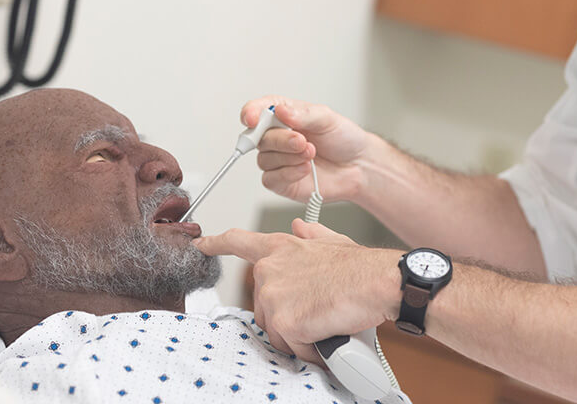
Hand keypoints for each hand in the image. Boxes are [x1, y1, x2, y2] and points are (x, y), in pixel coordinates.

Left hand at [195, 219, 398, 362]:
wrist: (376, 282)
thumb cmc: (360, 267)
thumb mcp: (332, 242)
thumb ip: (311, 236)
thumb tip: (300, 228)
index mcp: (280, 247)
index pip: (238, 242)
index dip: (216, 243)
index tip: (200, 244)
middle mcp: (269, 268)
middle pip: (263, 307)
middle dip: (287, 316)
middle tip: (316, 312)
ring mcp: (273, 295)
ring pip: (276, 330)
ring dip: (298, 334)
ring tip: (324, 320)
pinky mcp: (283, 320)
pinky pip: (291, 346)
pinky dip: (310, 348)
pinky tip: (326, 333)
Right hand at [240, 96, 374, 203]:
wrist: (358, 166)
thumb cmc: (343, 139)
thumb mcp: (327, 118)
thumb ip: (303, 114)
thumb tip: (280, 110)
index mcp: (283, 115)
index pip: (257, 110)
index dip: (250, 113)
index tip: (252, 118)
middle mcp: (277, 137)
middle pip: (258, 137)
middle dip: (281, 140)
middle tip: (302, 141)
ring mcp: (278, 160)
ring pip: (264, 159)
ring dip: (289, 157)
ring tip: (311, 154)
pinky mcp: (281, 181)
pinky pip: (270, 179)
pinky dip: (288, 174)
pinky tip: (306, 168)